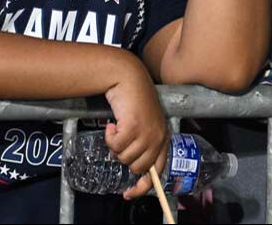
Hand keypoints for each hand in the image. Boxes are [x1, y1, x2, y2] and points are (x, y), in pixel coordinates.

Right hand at [103, 53, 168, 199]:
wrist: (127, 77)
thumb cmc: (132, 98)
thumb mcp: (142, 122)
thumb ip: (141, 142)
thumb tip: (127, 163)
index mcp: (163, 138)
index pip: (156, 172)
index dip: (142, 186)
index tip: (128, 194)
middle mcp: (158, 138)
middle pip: (136, 166)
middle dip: (122, 156)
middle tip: (117, 139)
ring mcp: (147, 133)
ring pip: (123, 156)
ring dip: (114, 144)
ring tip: (115, 127)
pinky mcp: (134, 127)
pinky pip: (115, 145)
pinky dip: (109, 136)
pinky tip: (112, 123)